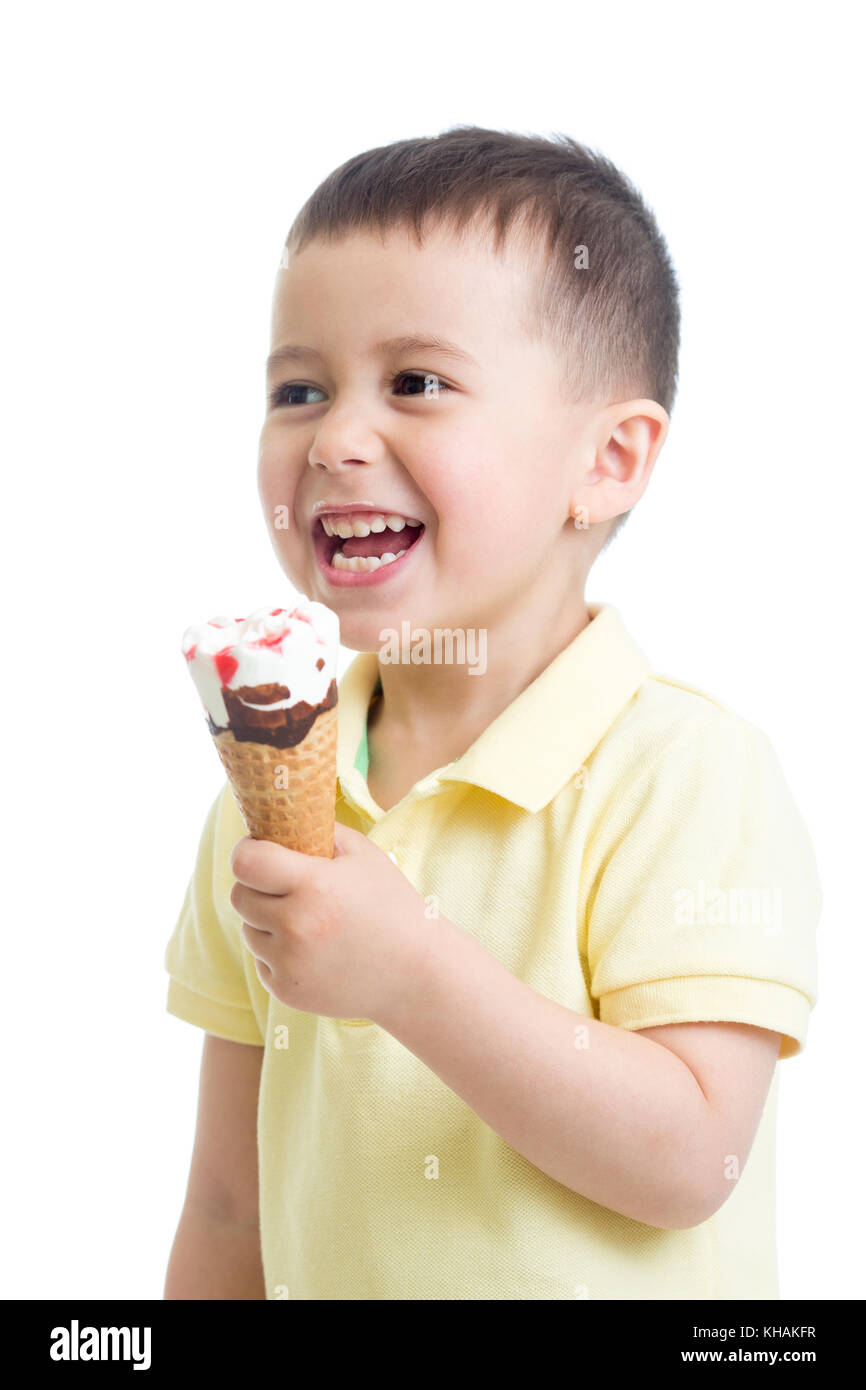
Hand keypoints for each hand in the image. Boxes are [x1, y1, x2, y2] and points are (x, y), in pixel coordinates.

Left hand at [229, 823, 431, 1021]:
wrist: (416, 974)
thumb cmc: (391, 906)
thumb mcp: (364, 855)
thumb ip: (319, 830)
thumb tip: (281, 818)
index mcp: (314, 885)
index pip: (245, 862)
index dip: (246, 851)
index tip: (258, 850)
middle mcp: (296, 925)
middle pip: (239, 895)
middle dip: (256, 886)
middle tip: (285, 886)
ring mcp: (288, 962)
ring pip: (248, 929)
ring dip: (266, 921)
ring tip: (308, 921)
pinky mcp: (285, 990)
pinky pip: (260, 960)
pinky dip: (277, 952)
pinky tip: (313, 950)